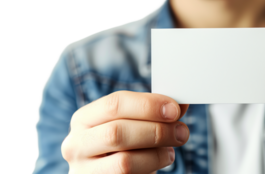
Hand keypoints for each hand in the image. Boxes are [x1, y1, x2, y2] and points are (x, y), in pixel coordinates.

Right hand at [61, 90, 189, 173]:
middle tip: (181, 132)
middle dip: (156, 131)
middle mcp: (76, 145)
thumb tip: (181, 103)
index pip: (114, 104)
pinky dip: (151, 170)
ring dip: (156, 155)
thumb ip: (153, 112)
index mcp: (83, 119)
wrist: (109, 172)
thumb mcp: (132, 123)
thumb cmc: (122, 144)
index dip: (148, 105)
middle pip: (117, 133)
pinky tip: (160, 163)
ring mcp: (84, 171)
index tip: (174, 109)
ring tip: (171, 151)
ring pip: (124, 163)